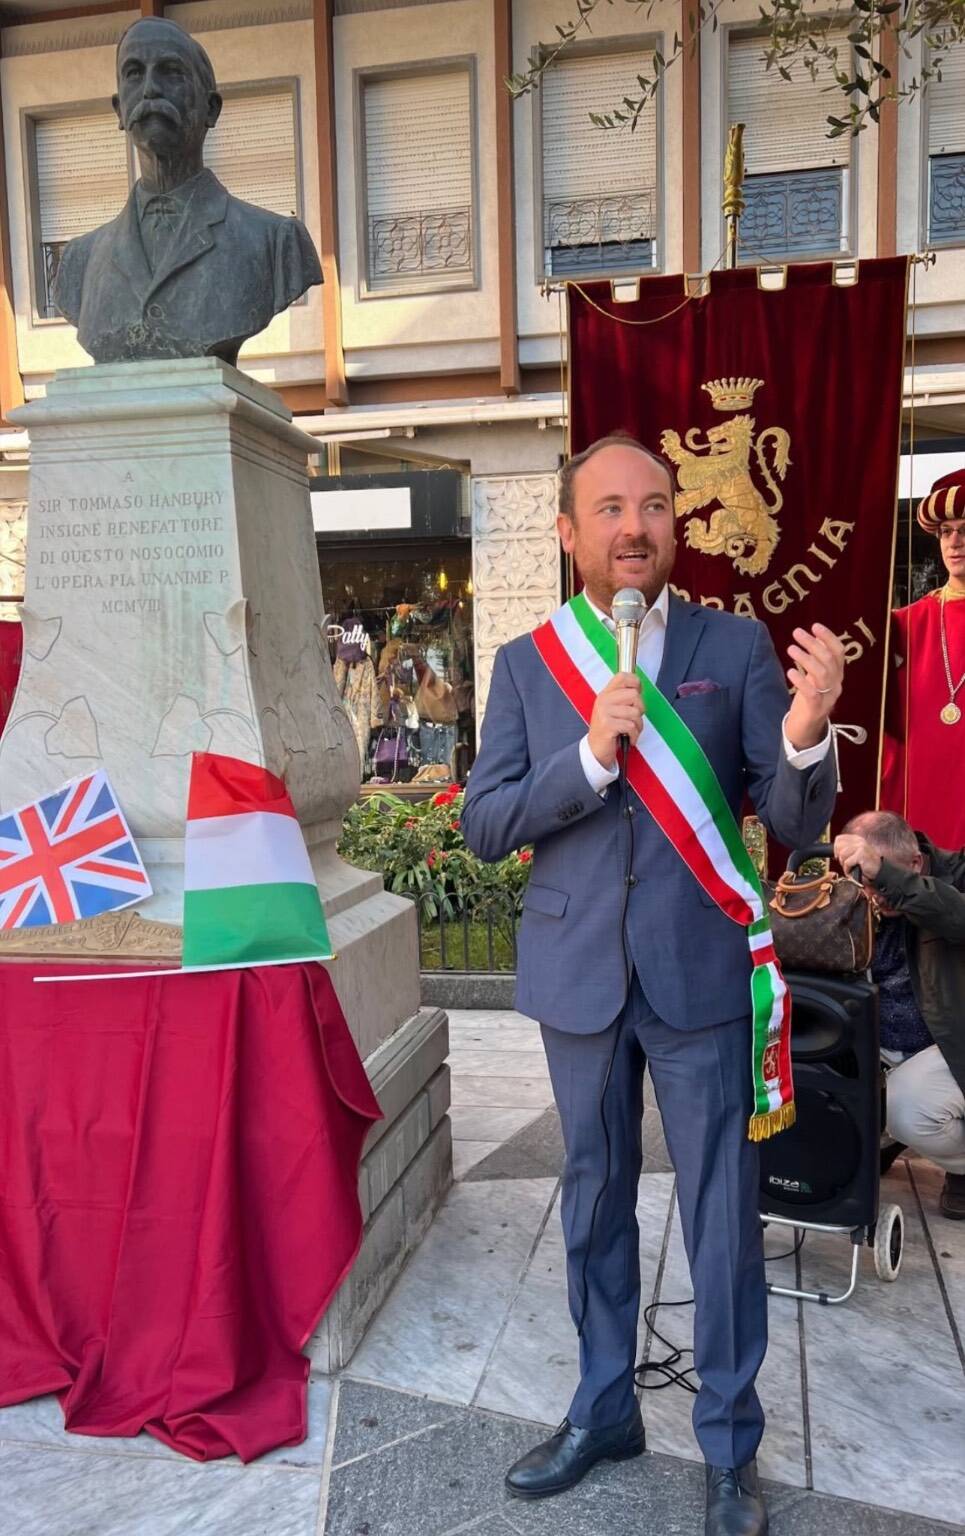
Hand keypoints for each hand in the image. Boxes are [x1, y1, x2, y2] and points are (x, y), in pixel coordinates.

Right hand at [588, 671, 643, 769]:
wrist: (596, 750)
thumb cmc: (609, 730)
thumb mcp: (612, 709)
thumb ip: (622, 697)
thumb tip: (638, 686)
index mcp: (605, 694)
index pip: (622, 676)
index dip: (635, 682)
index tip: (638, 693)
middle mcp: (603, 700)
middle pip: (634, 695)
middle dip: (640, 709)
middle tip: (634, 719)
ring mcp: (604, 712)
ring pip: (635, 712)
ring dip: (638, 725)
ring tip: (630, 731)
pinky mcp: (607, 725)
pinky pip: (631, 726)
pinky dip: (634, 735)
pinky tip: (628, 738)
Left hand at [785, 624, 845, 749]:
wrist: (806, 730)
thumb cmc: (809, 700)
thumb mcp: (815, 678)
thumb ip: (816, 662)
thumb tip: (811, 638)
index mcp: (837, 676)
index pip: (839, 652)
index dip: (828, 637)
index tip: (815, 626)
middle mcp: (835, 685)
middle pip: (829, 660)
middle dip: (813, 644)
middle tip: (797, 632)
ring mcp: (827, 698)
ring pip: (822, 674)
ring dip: (806, 658)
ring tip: (790, 648)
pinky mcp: (815, 709)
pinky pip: (811, 693)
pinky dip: (801, 680)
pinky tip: (790, 671)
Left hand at [834, 833, 881, 882]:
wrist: (879, 871)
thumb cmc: (866, 864)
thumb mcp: (855, 853)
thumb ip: (846, 849)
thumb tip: (834, 852)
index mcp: (856, 838)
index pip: (839, 839)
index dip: (836, 849)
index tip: (839, 856)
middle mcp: (859, 841)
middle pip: (839, 846)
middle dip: (840, 857)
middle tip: (847, 863)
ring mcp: (861, 847)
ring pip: (842, 855)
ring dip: (844, 864)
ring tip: (851, 867)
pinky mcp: (861, 854)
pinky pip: (847, 862)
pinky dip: (848, 869)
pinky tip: (853, 870)